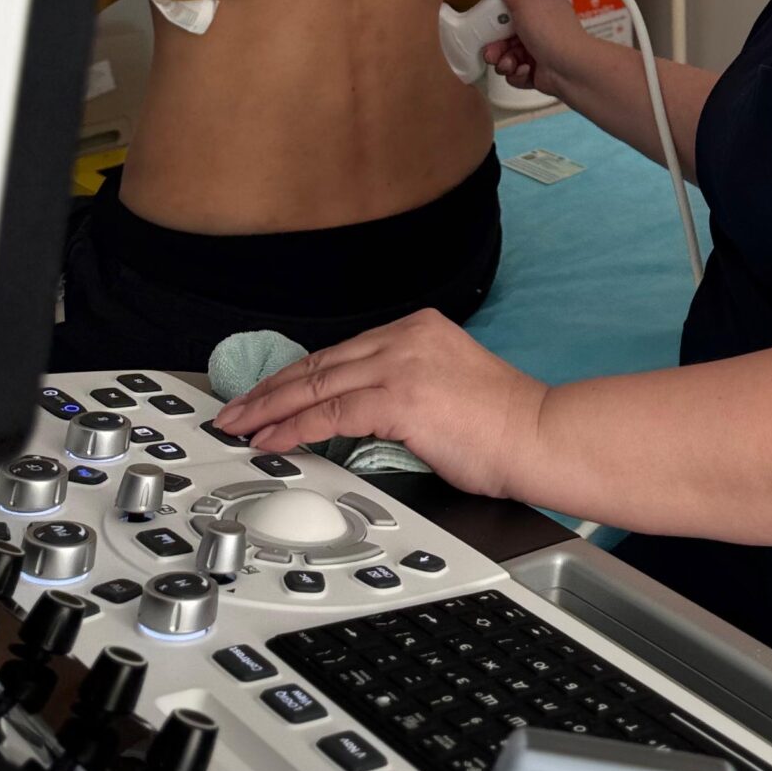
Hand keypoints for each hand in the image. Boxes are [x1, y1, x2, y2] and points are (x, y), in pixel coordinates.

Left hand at [211, 310, 545, 498]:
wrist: (537, 435)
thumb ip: (400, 388)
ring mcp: (402, 363)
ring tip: (240, 427)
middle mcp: (406, 336)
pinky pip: (330, 413)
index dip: (295, 377)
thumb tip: (354, 415)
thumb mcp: (445, 387)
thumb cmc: (501, 425)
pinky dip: (294, 429)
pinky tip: (272, 442)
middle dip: (269, 391)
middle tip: (234, 412)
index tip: (265, 395)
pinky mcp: (400, 396)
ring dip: (269, 410)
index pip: (339, 353)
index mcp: (417, 328)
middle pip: (319, 363)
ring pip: (316, 384)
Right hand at [478, 0, 587, 100]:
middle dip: (495, 43)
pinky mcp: (536, 70)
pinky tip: (526, 69)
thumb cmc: (554, 35)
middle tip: (493, 49)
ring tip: (511, 62)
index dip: (496, 14)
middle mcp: (539, 26)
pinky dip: (516, 73)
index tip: (489, 19)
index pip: (510, 5)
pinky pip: (514, 71)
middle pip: (503, 32)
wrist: (571, 70)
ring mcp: (538, 49)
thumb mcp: (527, 0)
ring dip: (504, 60)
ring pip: (505, 54)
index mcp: (540, 5)